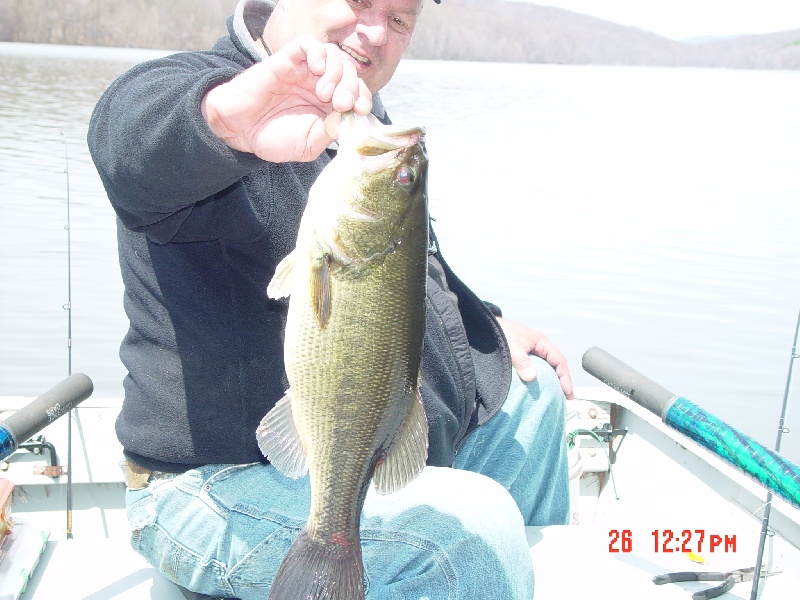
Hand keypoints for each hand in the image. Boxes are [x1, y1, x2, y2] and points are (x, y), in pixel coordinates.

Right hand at [201, 37, 371, 162]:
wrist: (238, 130)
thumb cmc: (272, 139)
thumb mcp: (309, 145)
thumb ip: (330, 132)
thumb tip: (350, 117)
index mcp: (328, 106)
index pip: (357, 93)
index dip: (364, 99)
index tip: (360, 111)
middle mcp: (319, 85)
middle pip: (350, 73)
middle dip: (353, 87)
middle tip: (342, 104)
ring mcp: (304, 71)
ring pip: (334, 56)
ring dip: (338, 73)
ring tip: (324, 94)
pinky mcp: (287, 60)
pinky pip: (309, 44)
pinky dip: (319, 52)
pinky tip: (317, 70)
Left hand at [496, 317, 573, 399]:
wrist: (486, 326)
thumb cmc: (500, 334)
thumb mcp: (512, 348)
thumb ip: (522, 362)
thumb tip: (532, 378)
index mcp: (541, 341)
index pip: (559, 360)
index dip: (565, 376)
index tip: (567, 392)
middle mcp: (539, 345)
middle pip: (557, 364)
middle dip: (563, 380)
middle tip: (568, 398)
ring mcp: (532, 350)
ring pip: (548, 366)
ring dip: (554, 379)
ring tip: (558, 395)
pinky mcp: (524, 355)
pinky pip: (538, 367)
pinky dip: (543, 377)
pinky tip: (542, 387)